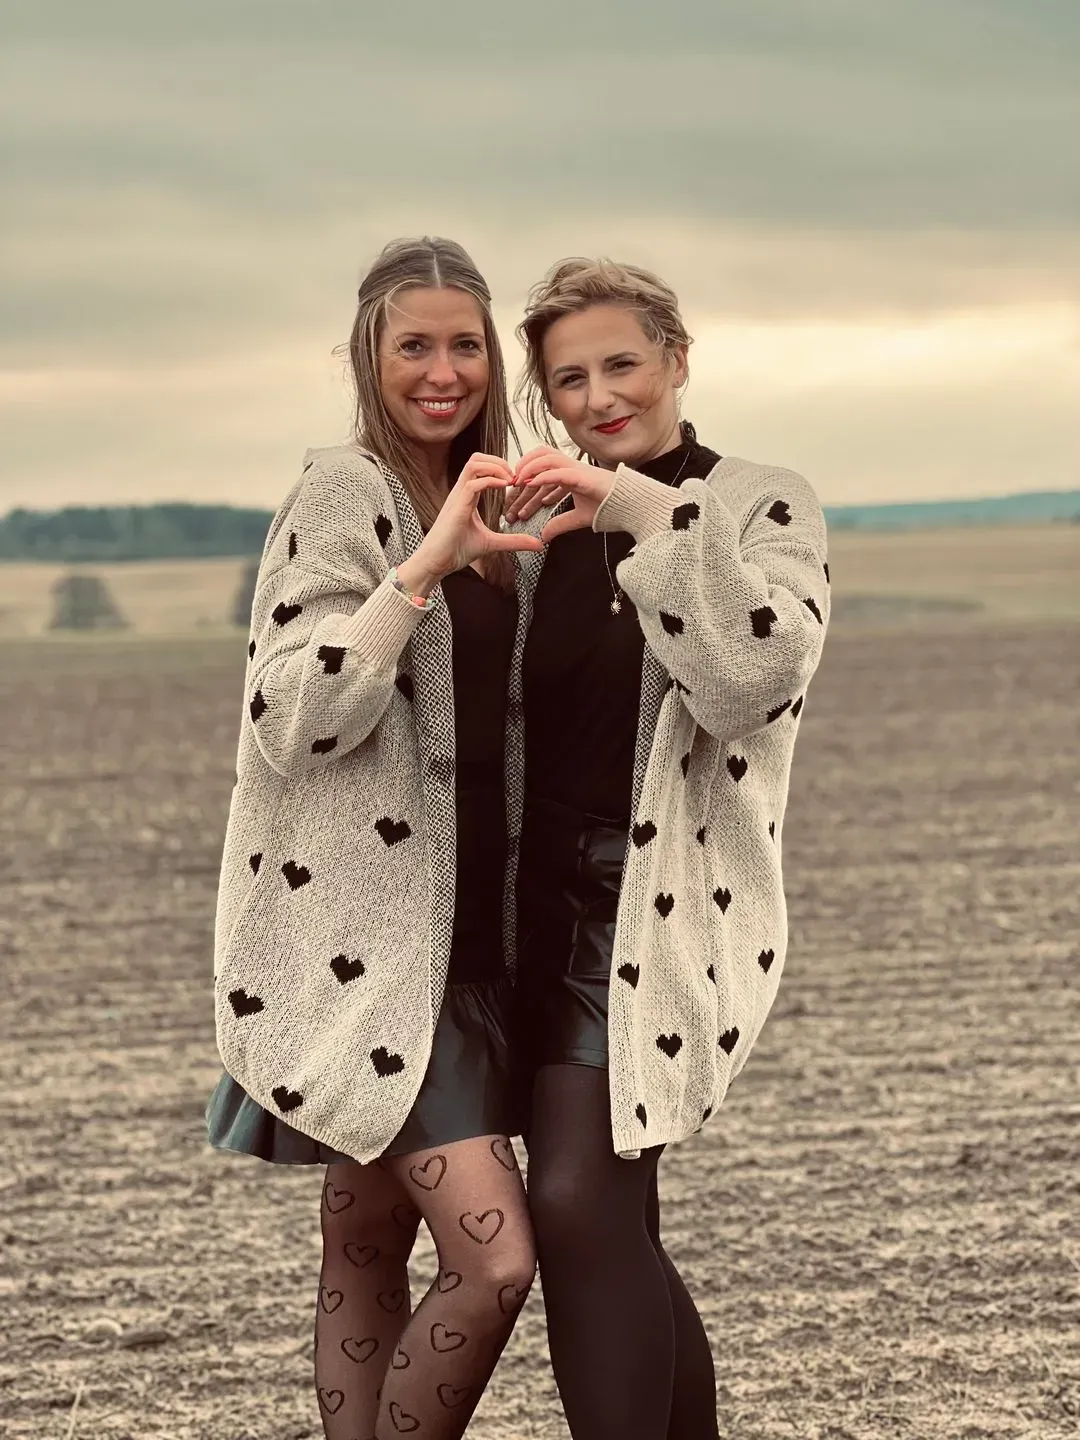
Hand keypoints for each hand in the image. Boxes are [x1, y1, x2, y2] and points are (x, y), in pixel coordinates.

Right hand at [397, 453, 542, 596]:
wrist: (435, 563)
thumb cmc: (455, 551)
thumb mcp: (492, 543)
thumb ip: (513, 541)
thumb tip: (537, 544)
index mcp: (467, 496)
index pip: (481, 467)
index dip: (500, 468)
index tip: (517, 481)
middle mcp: (461, 492)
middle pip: (476, 458)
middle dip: (499, 461)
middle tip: (516, 476)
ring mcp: (457, 497)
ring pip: (474, 464)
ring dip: (496, 467)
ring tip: (511, 479)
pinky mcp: (457, 507)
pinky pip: (473, 483)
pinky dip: (491, 481)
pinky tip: (505, 487)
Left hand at [514, 448, 615, 542]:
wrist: (632, 508)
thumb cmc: (610, 508)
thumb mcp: (578, 519)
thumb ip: (560, 524)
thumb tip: (544, 536)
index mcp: (571, 475)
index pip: (544, 470)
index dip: (527, 480)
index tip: (514, 495)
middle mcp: (572, 468)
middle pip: (542, 455)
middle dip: (524, 465)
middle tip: (511, 482)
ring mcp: (578, 469)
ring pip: (548, 457)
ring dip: (529, 467)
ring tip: (517, 480)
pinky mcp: (583, 476)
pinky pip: (558, 471)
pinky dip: (542, 476)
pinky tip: (530, 484)